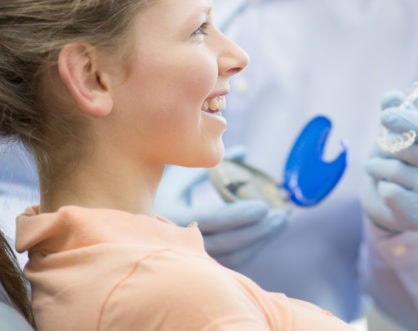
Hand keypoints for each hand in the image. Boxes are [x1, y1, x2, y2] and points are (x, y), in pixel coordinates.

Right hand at [155, 154, 287, 268]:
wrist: (136, 225)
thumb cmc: (162, 190)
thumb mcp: (180, 171)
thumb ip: (210, 162)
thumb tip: (243, 151)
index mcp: (171, 215)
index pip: (212, 220)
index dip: (239, 215)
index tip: (265, 206)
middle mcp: (178, 242)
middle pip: (226, 243)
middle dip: (257, 230)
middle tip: (280, 214)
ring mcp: (190, 258)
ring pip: (232, 257)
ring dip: (260, 240)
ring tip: (281, 220)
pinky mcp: (201, 266)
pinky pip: (231, 262)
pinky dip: (252, 248)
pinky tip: (267, 232)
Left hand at [361, 91, 417, 231]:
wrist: (408, 198)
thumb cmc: (409, 153)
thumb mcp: (407, 127)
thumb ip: (400, 109)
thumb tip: (392, 97)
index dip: (407, 121)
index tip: (384, 116)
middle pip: (407, 149)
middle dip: (385, 145)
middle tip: (382, 147)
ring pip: (394, 172)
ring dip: (376, 165)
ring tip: (378, 165)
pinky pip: (390, 193)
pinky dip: (381, 185)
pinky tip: (386, 185)